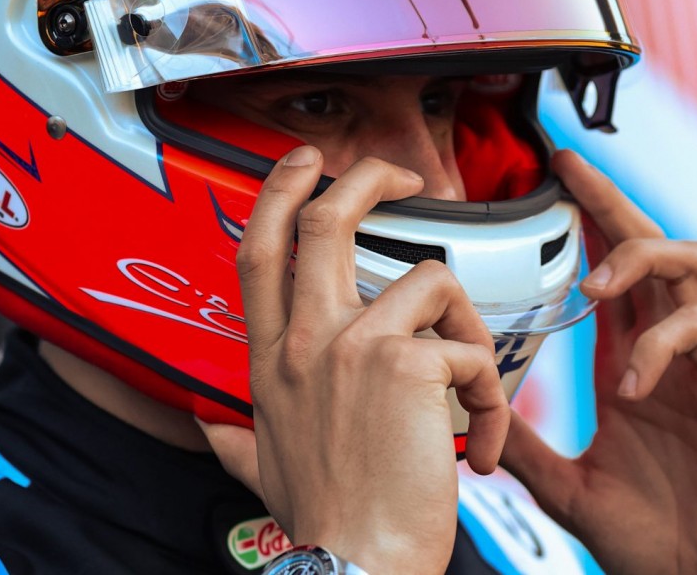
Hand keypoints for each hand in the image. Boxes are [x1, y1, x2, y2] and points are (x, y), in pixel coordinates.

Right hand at [201, 145, 509, 574]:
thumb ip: (234, 440)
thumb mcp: (263, 467)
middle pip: (326, 221)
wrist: (355, 571)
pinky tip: (483, 440)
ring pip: (430, 280)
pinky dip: (490, 391)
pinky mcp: (407, 365)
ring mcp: (353, 347)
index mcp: (273, 359)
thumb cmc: (324, 519)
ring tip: (473, 389)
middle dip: (366, 177)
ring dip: (467, 327)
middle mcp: (306, 342)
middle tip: (401, 176)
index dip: (279, 192)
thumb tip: (206, 431)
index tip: (304, 163)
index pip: (258, 251)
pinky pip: (470, 349)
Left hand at [500, 150, 696, 574]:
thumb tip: (475, 412)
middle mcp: (664, 346)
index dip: (586, 220)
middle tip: (569, 166)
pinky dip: (659, 345)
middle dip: (609, 199)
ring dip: (636, 260)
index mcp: (626, 356)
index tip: (552, 181)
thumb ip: (527, 443)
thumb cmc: (651, 538)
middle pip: (647, 242)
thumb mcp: (567, 483)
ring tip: (594, 287)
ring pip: (688, 262)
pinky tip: (630, 387)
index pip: (608, 267)